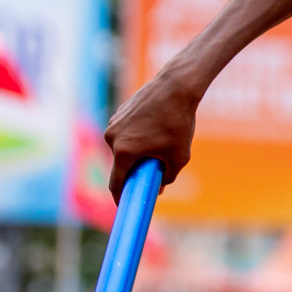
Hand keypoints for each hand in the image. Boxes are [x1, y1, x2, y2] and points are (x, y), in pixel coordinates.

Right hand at [104, 69, 200, 202]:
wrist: (176, 87)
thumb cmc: (178, 122)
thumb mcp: (179, 156)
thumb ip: (167, 176)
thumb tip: (159, 187)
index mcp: (124, 152)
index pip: (116, 183)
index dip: (120, 197)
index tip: (125, 205)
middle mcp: (112, 138)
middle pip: (121, 164)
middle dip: (135, 170)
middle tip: (155, 170)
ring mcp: (113, 123)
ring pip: (123, 148)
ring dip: (136, 152)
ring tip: (160, 143)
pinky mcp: (118, 113)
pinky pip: (125, 133)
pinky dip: (136, 138)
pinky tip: (155, 129)